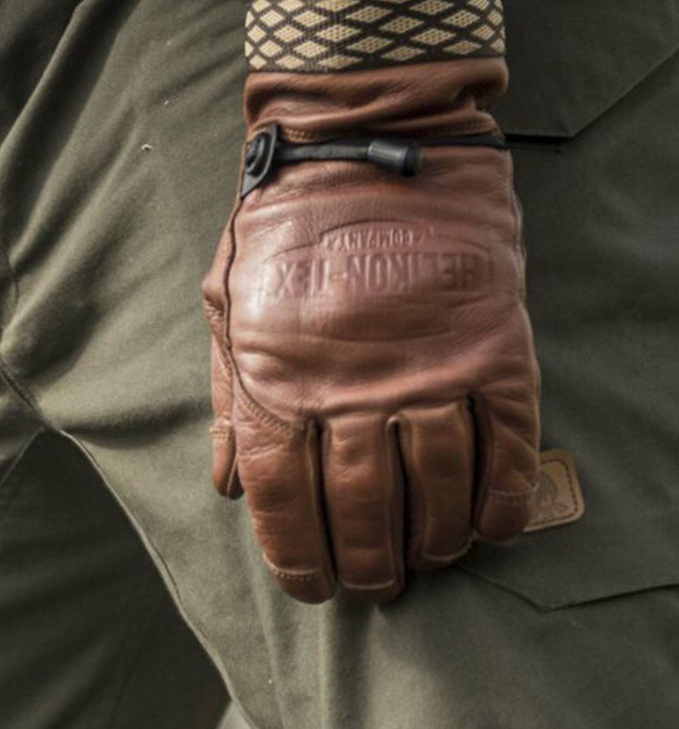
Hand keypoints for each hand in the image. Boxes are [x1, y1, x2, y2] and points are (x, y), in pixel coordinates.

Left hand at [203, 55, 539, 601]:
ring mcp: (423, 369)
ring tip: (429, 559)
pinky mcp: (489, 344)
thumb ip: (229, 404)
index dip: (301, 561)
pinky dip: (501, 491)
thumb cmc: (284, 229)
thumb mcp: (227, 312)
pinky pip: (502, 439)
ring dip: (433, 537)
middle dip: (369, 563)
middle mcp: (347, 391)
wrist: (367, 140)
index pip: (284, 507)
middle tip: (377, 586)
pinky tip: (492, 524)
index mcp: (274, 389)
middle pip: (360, 508)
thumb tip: (227, 489)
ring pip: (433, 485)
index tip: (315, 588)